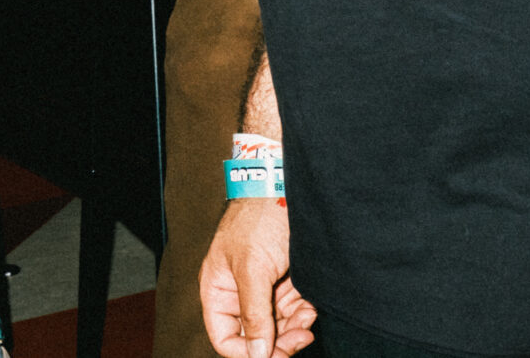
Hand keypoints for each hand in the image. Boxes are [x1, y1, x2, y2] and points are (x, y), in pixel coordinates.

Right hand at [202, 199, 315, 357]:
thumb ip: (253, 313)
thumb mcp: (253, 268)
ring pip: (278, 328)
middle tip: (301, 337)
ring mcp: (263, 288)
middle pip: (254, 337)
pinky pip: (293, 312)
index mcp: (218, 289)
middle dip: (278, 341)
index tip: (272, 354)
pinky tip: (311, 304)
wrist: (285, 188)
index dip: (246, 352)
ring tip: (308, 314)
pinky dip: (304, 314)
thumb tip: (256, 353)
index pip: (224, 336)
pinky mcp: (284, 283)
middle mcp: (239, 293)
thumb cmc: (259, 219)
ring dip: (295, 327)